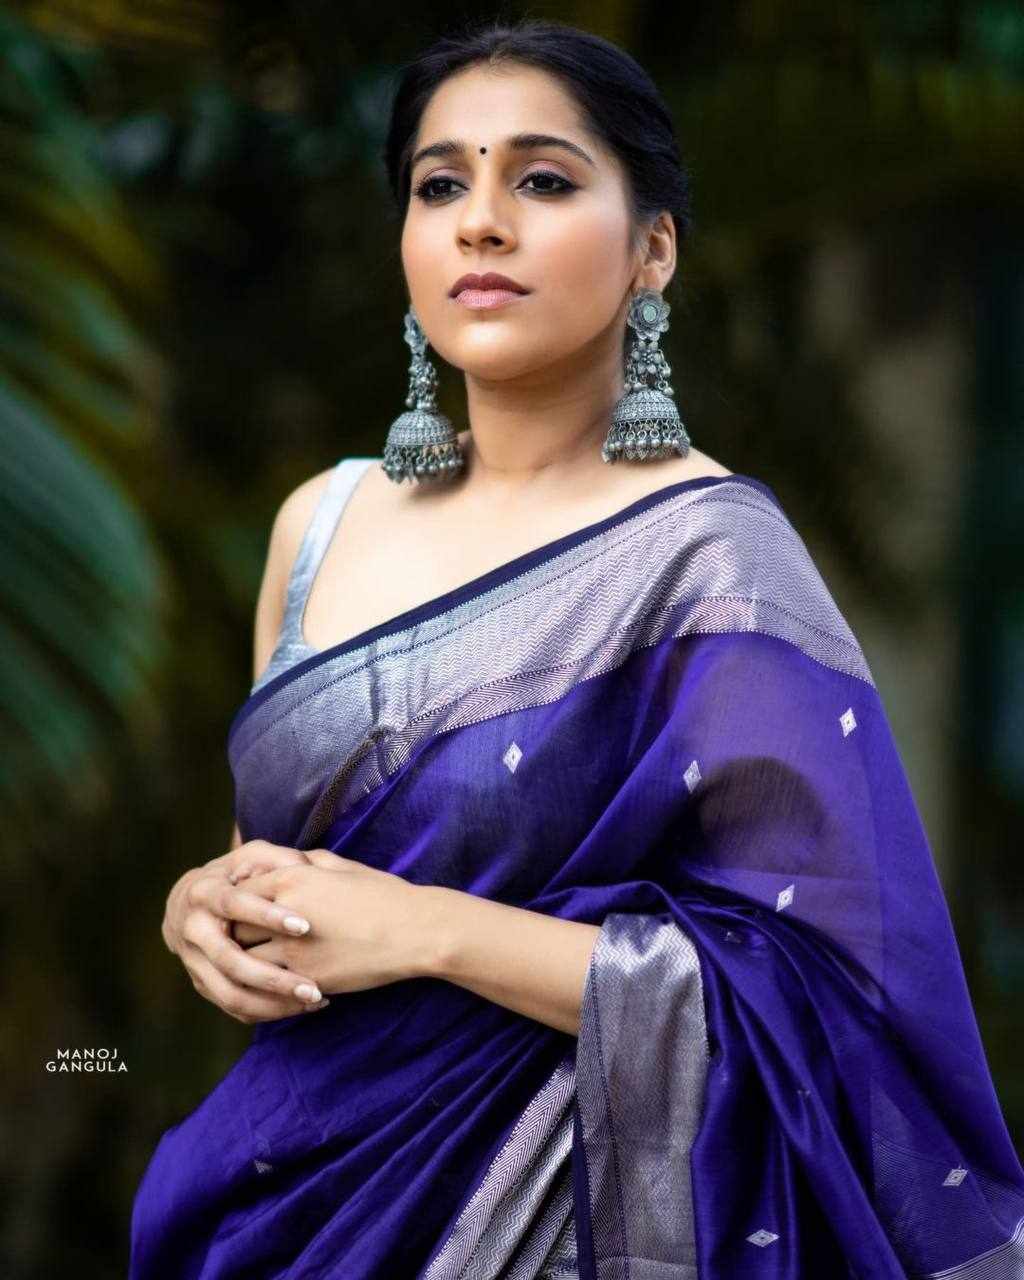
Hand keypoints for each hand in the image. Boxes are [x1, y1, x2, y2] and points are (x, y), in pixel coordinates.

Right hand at [165, 840, 330, 1023]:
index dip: (267, 916)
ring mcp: (194, 962)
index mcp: (205, 893)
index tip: (304, 926)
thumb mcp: (252, 857)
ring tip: (314, 1001)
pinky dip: (267, 1011)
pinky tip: (301, 1007)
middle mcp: (194, 930)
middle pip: (230, 961)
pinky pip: (234, 1007)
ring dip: (273, 1003)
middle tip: (313, 987)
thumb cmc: (233, 875)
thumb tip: (305, 867)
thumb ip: (278, 859)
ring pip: (230, 993)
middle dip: (273, 978)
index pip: (234, 905)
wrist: (187, 904)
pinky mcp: (203, 985)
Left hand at [231, 849, 433, 995]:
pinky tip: (274, 985)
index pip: (240, 891)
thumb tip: (288, 863)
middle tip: (232, 943)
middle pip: (234, 926)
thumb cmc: (383, 894)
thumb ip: (308, 862)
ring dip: (244, 965)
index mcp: (293, 877)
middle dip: (232, 935)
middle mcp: (285, 911)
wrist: (414, 931)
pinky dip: (267, 987)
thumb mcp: (343, 867)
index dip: (234, 904)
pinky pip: (269, 986)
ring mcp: (293, 948)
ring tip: (246, 968)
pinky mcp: (306, 977)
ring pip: (245, 960)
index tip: (234, 914)